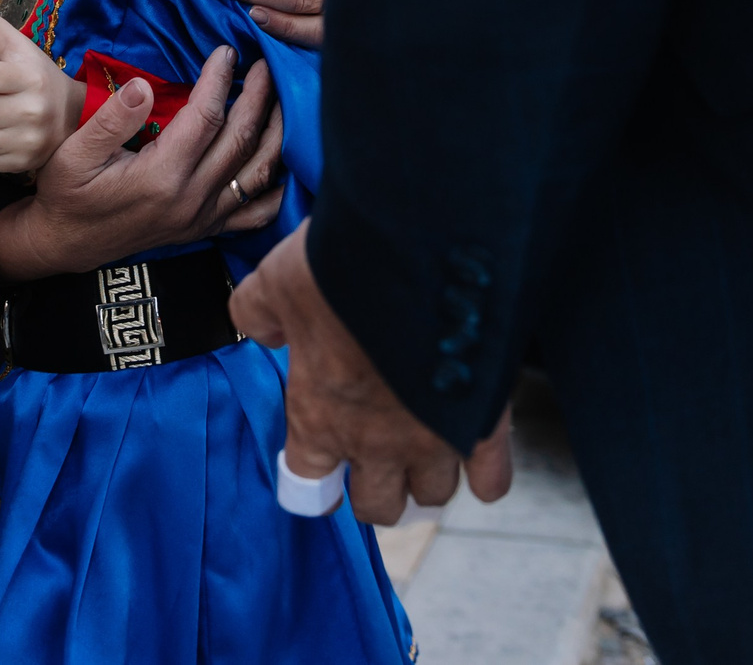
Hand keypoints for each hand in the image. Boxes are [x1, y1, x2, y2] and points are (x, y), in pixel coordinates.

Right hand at [0, 46, 286, 280]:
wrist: (64, 244)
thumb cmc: (66, 195)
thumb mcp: (73, 154)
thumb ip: (112, 120)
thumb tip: (144, 85)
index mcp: (161, 176)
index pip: (205, 117)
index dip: (219, 80)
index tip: (226, 51)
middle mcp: (191, 199)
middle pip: (241, 140)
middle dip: (258, 97)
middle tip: (267, 64)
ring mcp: (203, 218)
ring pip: (258, 173)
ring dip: (275, 133)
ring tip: (282, 100)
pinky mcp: (205, 229)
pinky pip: (255, 213)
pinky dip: (276, 187)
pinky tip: (284, 164)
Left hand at [230, 223, 516, 524]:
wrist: (419, 245)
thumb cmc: (342, 269)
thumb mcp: (277, 282)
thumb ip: (259, 314)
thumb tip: (261, 330)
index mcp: (319, 417)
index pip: (308, 487)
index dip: (313, 480)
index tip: (321, 465)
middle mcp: (374, 442)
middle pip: (377, 506)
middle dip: (376, 489)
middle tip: (377, 460)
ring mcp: (431, 439)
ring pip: (433, 495)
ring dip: (427, 478)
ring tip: (426, 450)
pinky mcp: (482, 425)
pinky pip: (492, 482)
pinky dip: (486, 478)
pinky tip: (478, 460)